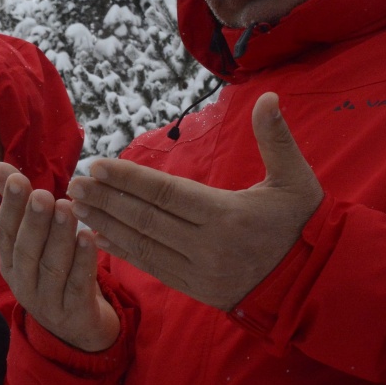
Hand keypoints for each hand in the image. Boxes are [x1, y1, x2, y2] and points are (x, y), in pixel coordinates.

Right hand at [0, 162, 117, 351]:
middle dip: (33, 221)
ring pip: (51, 267)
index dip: (11, 207)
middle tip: (43, 194)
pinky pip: (77, 285)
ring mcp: (48, 302)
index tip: (19, 180)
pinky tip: (89, 238)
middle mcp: (24, 283)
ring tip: (68, 208)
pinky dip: (83, 261)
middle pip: (26, 251)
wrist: (79, 327)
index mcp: (10, 264)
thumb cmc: (55, 273)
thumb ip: (18, 203)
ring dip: (59, 237)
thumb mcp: (35, 240)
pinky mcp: (74, 313)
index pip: (6, 233)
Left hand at [67, 92, 321, 310]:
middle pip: (146, 219)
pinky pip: (151, 267)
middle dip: (106, 200)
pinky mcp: (193, 288)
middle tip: (73, 183)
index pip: (167, 194)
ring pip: (143, 244)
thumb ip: (277, 138)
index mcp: (228, 216)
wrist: (312, 283)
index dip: (129, 180)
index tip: (98, 165)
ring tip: (75, 206)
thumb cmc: (303, 224)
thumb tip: (268, 96)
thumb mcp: (297, 180)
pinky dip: (121, 252)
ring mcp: (198, 271)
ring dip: (105, 224)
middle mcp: (207, 246)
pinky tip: (95, 237)